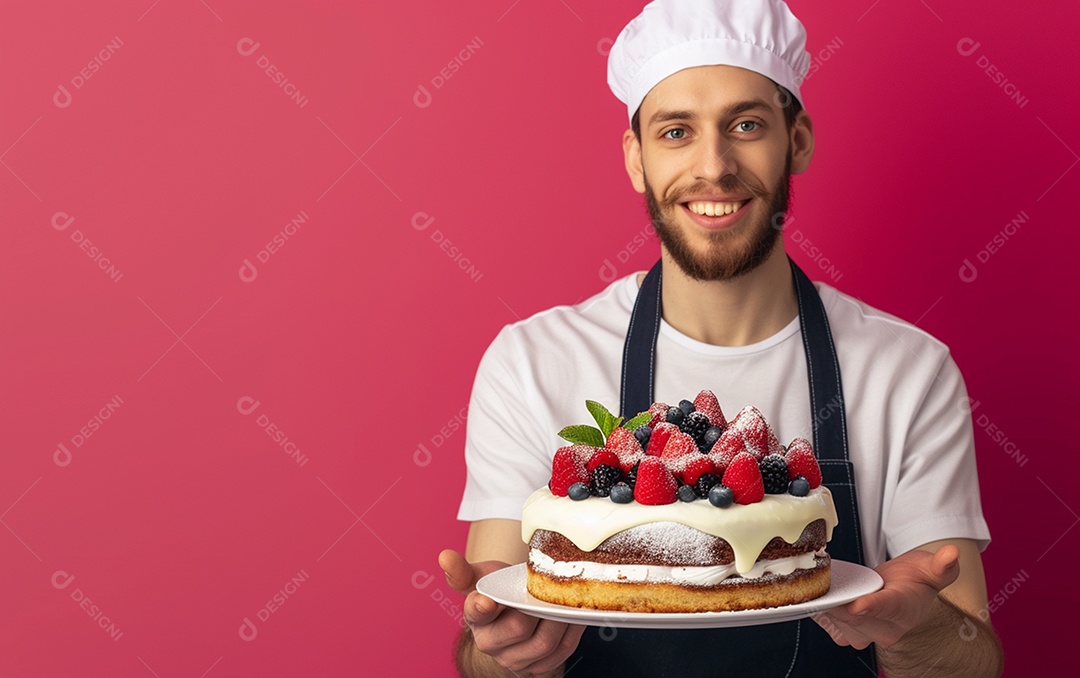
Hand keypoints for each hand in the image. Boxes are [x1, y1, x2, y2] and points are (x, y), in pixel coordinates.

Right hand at [439, 549, 585, 674]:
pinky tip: (571, 616)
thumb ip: (463, 569)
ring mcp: (513, 660)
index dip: (482, 607)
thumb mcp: (482, 576)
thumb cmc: (498, 591)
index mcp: (474, 616)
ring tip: (565, 601)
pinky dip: (570, 632)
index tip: (487, 600)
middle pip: (518, 627)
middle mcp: (490, 643)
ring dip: (559, 620)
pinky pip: (560, 652)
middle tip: (551, 590)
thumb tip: (444, 556)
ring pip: (544, 643)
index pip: (477, 612)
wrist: (515, 611)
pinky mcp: (536, 668)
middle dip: (538, 608)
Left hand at [812, 545, 960, 648]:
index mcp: (906, 609)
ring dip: (828, 610)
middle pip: (857, 619)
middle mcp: (888, 628)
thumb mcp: (931, 568)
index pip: (887, 609)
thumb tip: (951, 554)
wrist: (905, 594)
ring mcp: (869, 634)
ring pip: (842, 626)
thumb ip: (942, 564)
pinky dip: (824, 617)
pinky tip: (818, 602)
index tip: (857, 604)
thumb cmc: (916, 580)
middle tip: (821, 586)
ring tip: (818, 591)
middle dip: (839, 604)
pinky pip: (834, 630)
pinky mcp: (854, 633)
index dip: (871, 607)